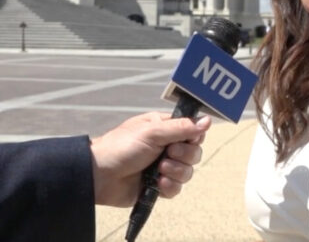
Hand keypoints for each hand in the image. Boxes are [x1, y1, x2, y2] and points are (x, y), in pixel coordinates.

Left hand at [89, 112, 211, 206]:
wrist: (100, 176)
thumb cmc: (122, 147)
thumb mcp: (152, 132)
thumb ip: (181, 128)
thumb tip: (207, 121)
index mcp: (165, 129)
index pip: (193, 131)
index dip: (194, 136)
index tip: (187, 139)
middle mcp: (167, 147)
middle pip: (194, 152)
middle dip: (184, 155)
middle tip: (167, 153)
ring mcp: (163, 167)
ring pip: (188, 171)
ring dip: (175, 171)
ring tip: (159, 170)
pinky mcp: (158, 186)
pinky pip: (177, 188)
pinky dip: (169, 186)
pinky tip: (157, 184)